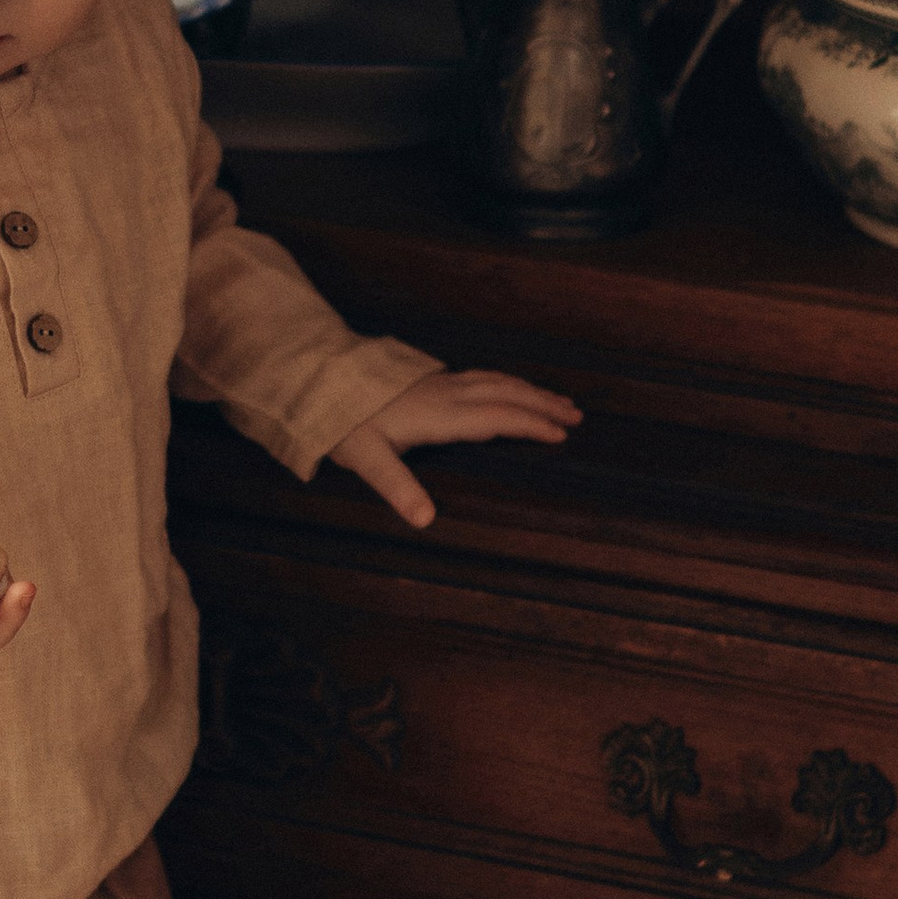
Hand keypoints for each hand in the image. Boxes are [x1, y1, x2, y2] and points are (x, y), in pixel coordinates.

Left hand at [329, 372, 582, 530]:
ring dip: (530, 390)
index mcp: (441, 415)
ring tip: (558, 400)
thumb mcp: (366, 459)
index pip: (497, 418)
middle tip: (577, 416)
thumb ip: (397, 487)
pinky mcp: (431, 379)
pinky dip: (509, 383)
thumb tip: (425, 520)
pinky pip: (484, 377)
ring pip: (497, 381)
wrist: (320, 379)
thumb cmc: (343, 422)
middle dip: (543, 405)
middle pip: (507, 395)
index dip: (531, 426)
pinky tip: (511, 387)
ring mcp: (441, 383)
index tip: (561, 435)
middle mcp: (447, 394)